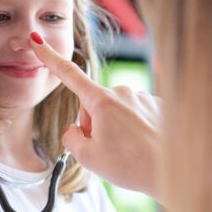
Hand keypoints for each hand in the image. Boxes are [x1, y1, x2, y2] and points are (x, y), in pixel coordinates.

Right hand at [30, 33, 161, 200]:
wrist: (175, 170)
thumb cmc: (131, 165)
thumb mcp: (88, 158)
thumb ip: (72, 138)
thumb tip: (76, 130)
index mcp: (102, 101)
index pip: (69, 75)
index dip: (50, 58)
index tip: (36, 40)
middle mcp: (123, 92)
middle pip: (94, 106)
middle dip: (95, 126)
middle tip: (108, 151)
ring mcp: (142, 98)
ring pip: (116, 113)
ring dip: (116, 130)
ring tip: (130, 153)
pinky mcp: (158, 106)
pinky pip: (136, 116)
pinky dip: (135, 131)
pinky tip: (143, 147)